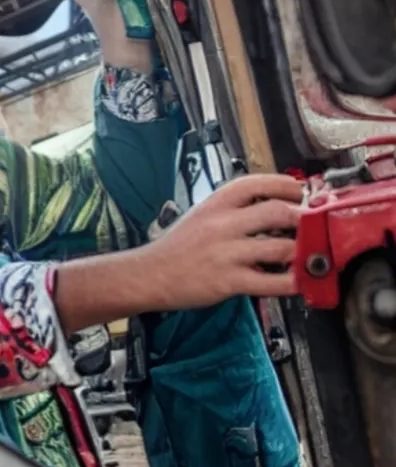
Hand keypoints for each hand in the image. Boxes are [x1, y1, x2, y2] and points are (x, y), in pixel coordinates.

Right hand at [142, 174, 302, 307]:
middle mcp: (223, 224)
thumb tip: (274, 205)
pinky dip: (292, 282)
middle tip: (314, 224)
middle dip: (303, 218)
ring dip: (302, 252)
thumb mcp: (203, 214)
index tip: (302, 191)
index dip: (286, 184)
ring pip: (280, 248)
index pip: (257, 183)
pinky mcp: (229, 281)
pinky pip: (271, 283)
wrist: (152, 273)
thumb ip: (234, 209)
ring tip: (311, 254)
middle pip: (276, 212)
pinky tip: (299, 281)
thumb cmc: (180, 244)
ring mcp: (227, 253)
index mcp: (216, 203)